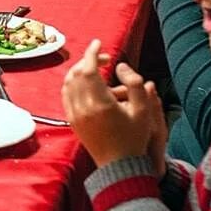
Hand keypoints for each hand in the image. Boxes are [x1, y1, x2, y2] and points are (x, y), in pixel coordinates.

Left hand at [62, 39, 161, 171]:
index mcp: (100, 103)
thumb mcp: (144, 111)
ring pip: (68, 84)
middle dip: (87, 60)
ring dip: (78, 71)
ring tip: (95, 69)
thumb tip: (120, 67)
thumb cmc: (135, 139)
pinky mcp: (72, 122)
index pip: (88, 69)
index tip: (98, 43)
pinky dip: (72, 84)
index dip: (92, 53)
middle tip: (103, 58)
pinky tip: (86, 84)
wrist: (120, 167)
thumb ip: (135, 84)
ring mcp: (75, 116)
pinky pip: (66, 96)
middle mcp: (83, 108)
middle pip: (76, 74)